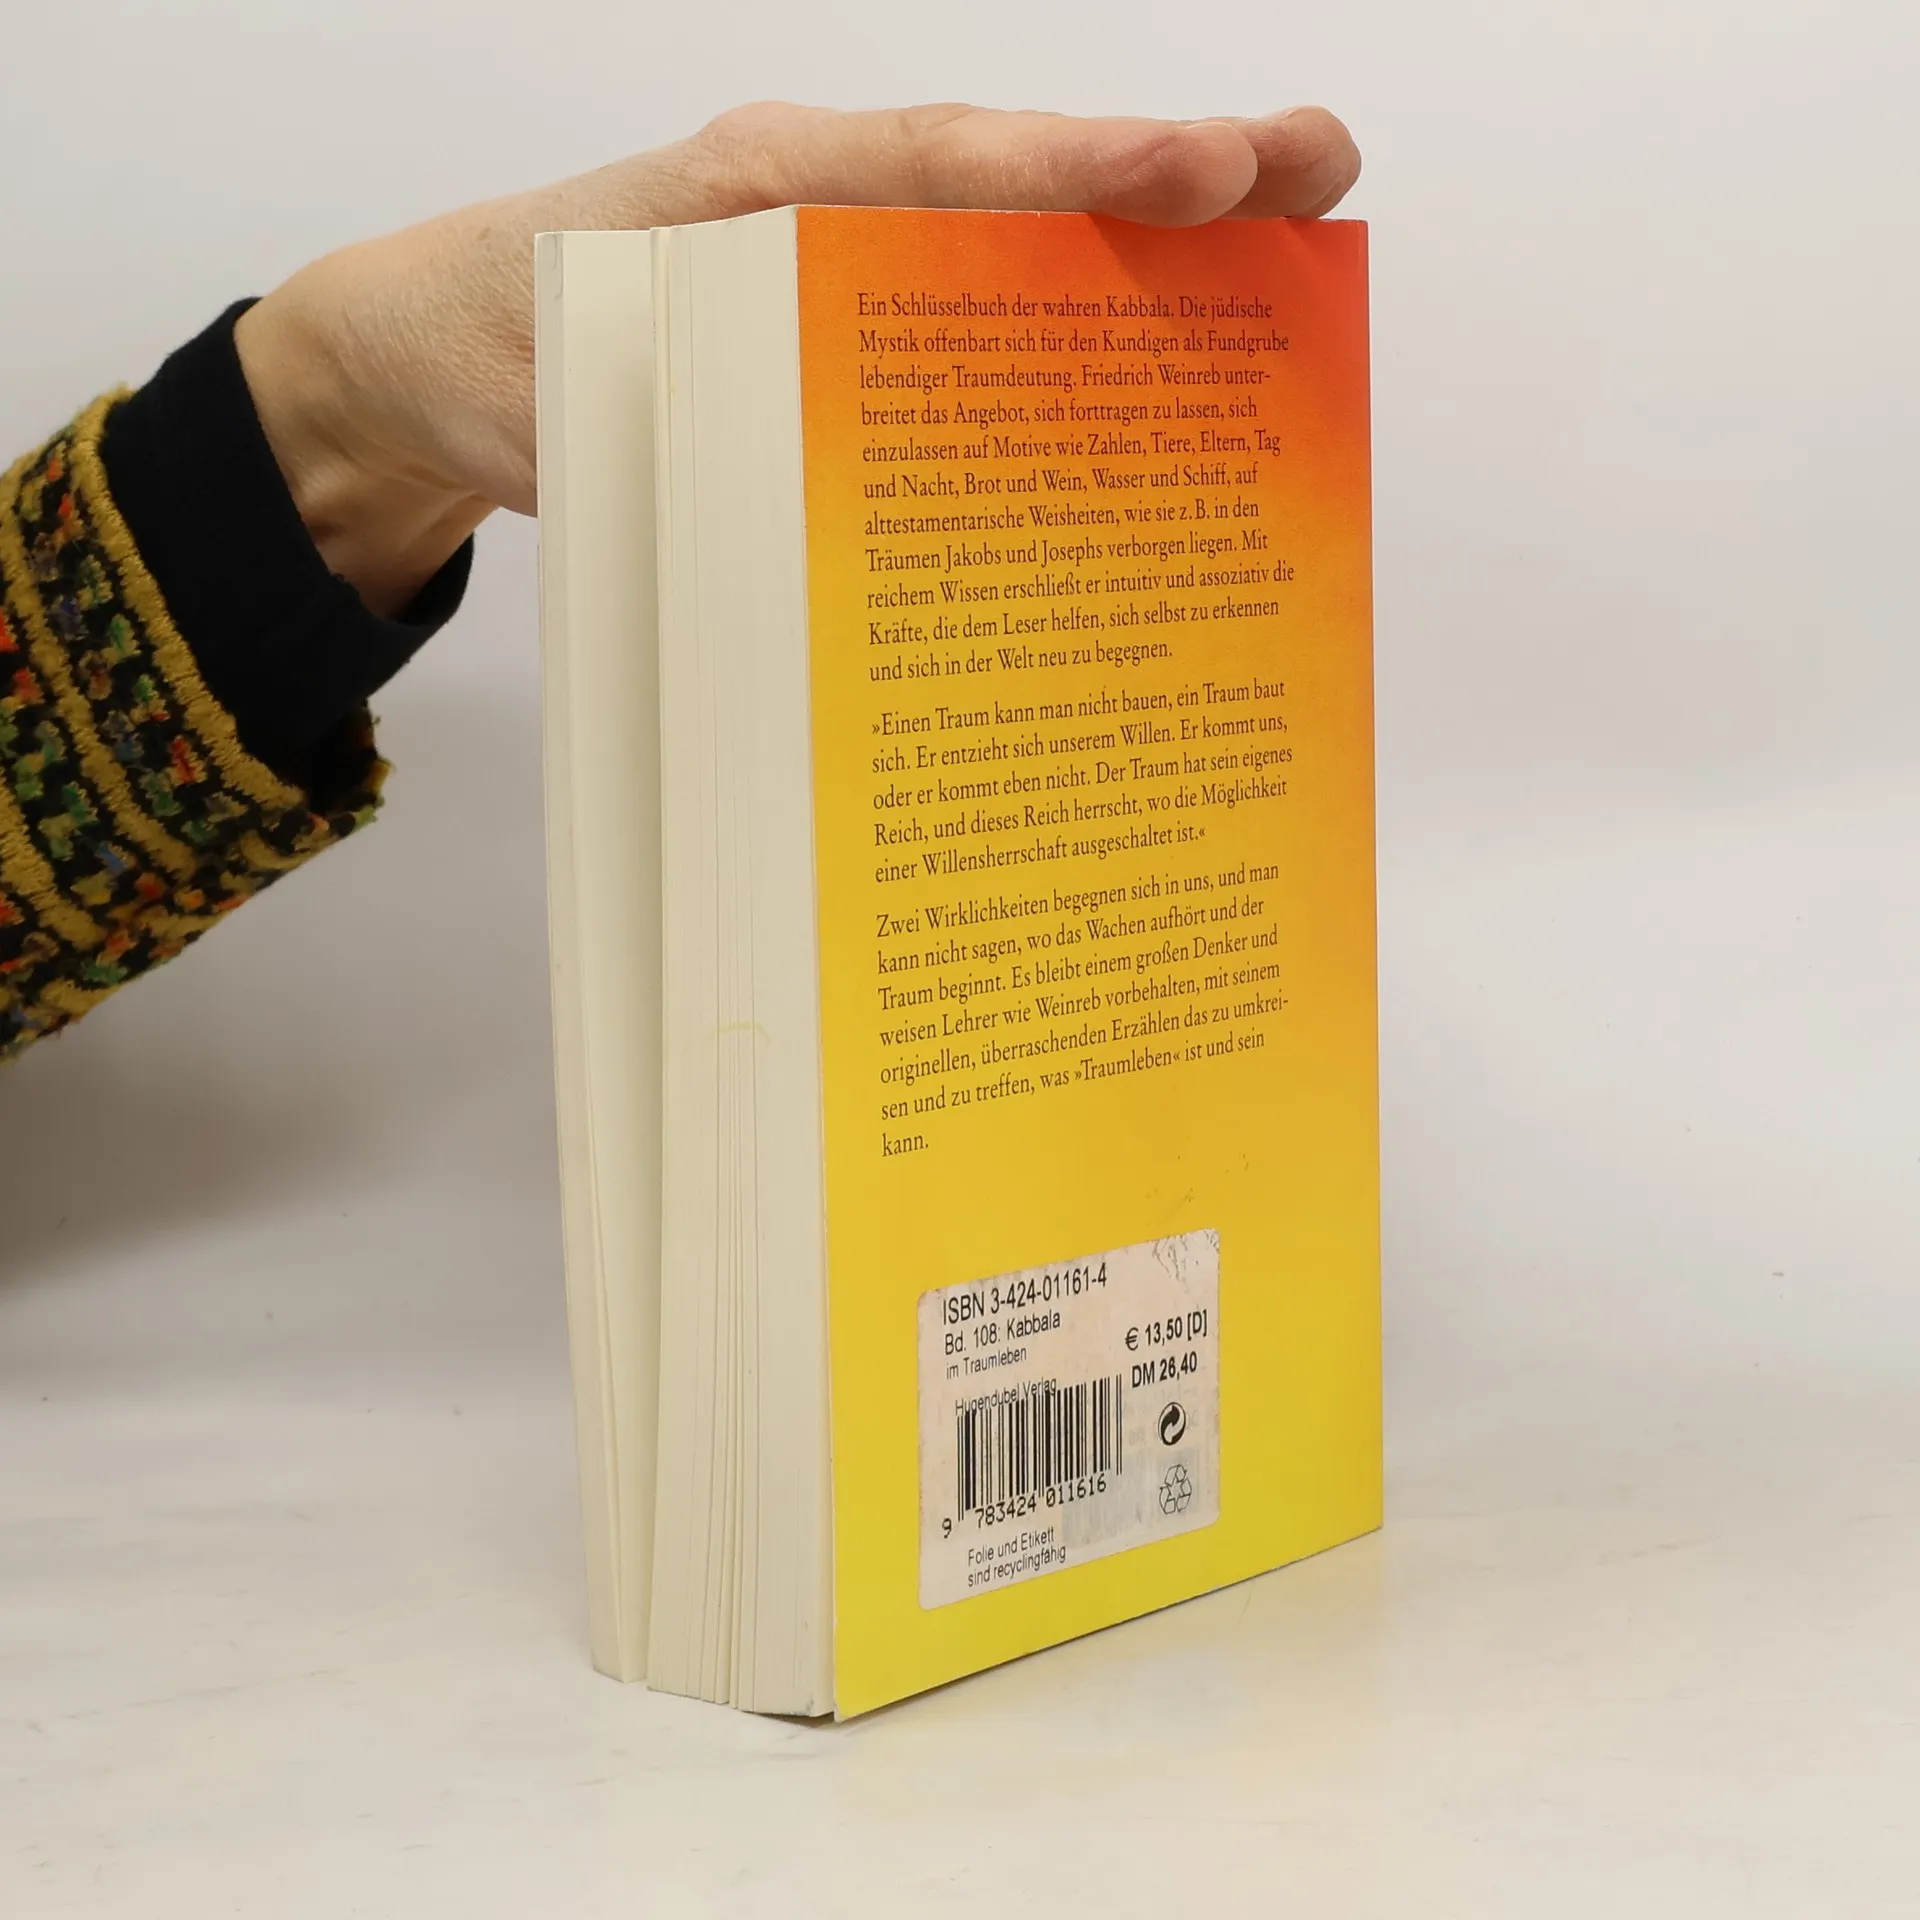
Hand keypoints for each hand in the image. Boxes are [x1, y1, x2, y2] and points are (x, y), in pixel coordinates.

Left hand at [234, 102, 1360, 615]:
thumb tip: (796, 489)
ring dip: (1153, 259)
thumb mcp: (552, 390)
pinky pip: (976, 324)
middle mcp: (819, 208)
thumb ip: (663, 422)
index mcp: (750, 191)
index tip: (1200, 168)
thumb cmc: (484, 349)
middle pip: (1016, 185)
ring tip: (1297, 255)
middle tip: (1321, 173)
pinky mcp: (849, 333)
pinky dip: (1074, 336)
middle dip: (1172, 179)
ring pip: (1018, 248)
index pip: (933, 167)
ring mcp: (843, 264)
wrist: (431, 363)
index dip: (1071, 172)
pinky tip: (1163, 380)